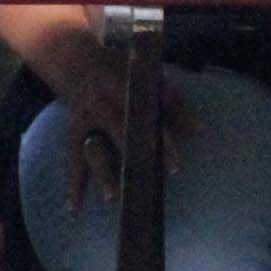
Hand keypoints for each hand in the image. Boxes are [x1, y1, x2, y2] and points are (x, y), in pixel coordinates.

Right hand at [46, 45, 201, 205]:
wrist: (78, 62)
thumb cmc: (123, 73)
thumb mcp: (148, 79)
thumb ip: (173, 105)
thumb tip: (200, 130)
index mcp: (119, 85)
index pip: (144, 116)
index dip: (160, 140)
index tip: (174, 165)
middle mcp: (98, 103)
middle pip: (118, 133)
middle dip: (135, 158)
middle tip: (150, 179)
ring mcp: (82, 120)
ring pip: (91, 150)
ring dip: (101, 174)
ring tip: (111, 198)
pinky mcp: (71, 134)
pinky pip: (72, 161)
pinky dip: (72, 185)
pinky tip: (74, 209)